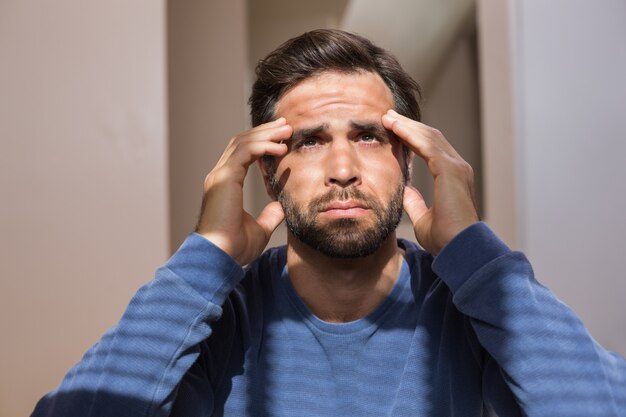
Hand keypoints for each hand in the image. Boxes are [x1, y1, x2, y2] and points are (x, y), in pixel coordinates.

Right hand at [195, 118, 291, 264]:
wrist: (219, 257)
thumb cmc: (234, 248)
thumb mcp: (259, 229)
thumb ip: (269, 216)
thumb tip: (280, 206)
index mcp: (225, 185)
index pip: (242, 154)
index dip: (261, 142)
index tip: (281, 138)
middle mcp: (220, 176)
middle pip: (242, 142)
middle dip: (264, 131)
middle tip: (285, 125)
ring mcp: (220, 176)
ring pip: (243, 142)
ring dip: (266, 134)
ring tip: (286, 130)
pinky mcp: (224, 178)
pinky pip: (244, 152)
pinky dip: (263, 146)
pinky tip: (280, 148)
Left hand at [382, 110, 478, 253]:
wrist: (459, 250)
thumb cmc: (445, 240)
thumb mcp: (423, 218)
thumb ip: (415, 202)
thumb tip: (405, 190)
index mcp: (452, 177)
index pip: (430, 149)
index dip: (412, 138)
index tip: (393, 131)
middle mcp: (457, 168)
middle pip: (430, 137)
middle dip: (408, 126)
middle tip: (388, 117)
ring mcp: (456, 167)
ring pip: (429, 136)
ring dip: (407, 126)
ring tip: (388, 117)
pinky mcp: (451, 170)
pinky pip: (427, 145)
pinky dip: (410, 134)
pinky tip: (395, 127)